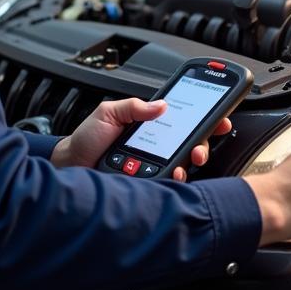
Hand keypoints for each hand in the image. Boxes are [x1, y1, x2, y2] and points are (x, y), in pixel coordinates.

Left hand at [51, 96, 232, 180]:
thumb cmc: (86, 139)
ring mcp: (154, 166)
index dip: (205, 119)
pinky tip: (174, 176)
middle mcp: (157, 147)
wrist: (70, 167)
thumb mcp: (108, 113)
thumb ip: (133, 106)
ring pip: (184, 165)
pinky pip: (169, 184)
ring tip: (186, 160)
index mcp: (150, 126)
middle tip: (201, 145)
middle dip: (204, 143)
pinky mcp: (149, 184)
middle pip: (192, 144)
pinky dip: (176, 179)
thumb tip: (161, 105)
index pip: (184, 121)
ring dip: (190, 162)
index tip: (220, 118)